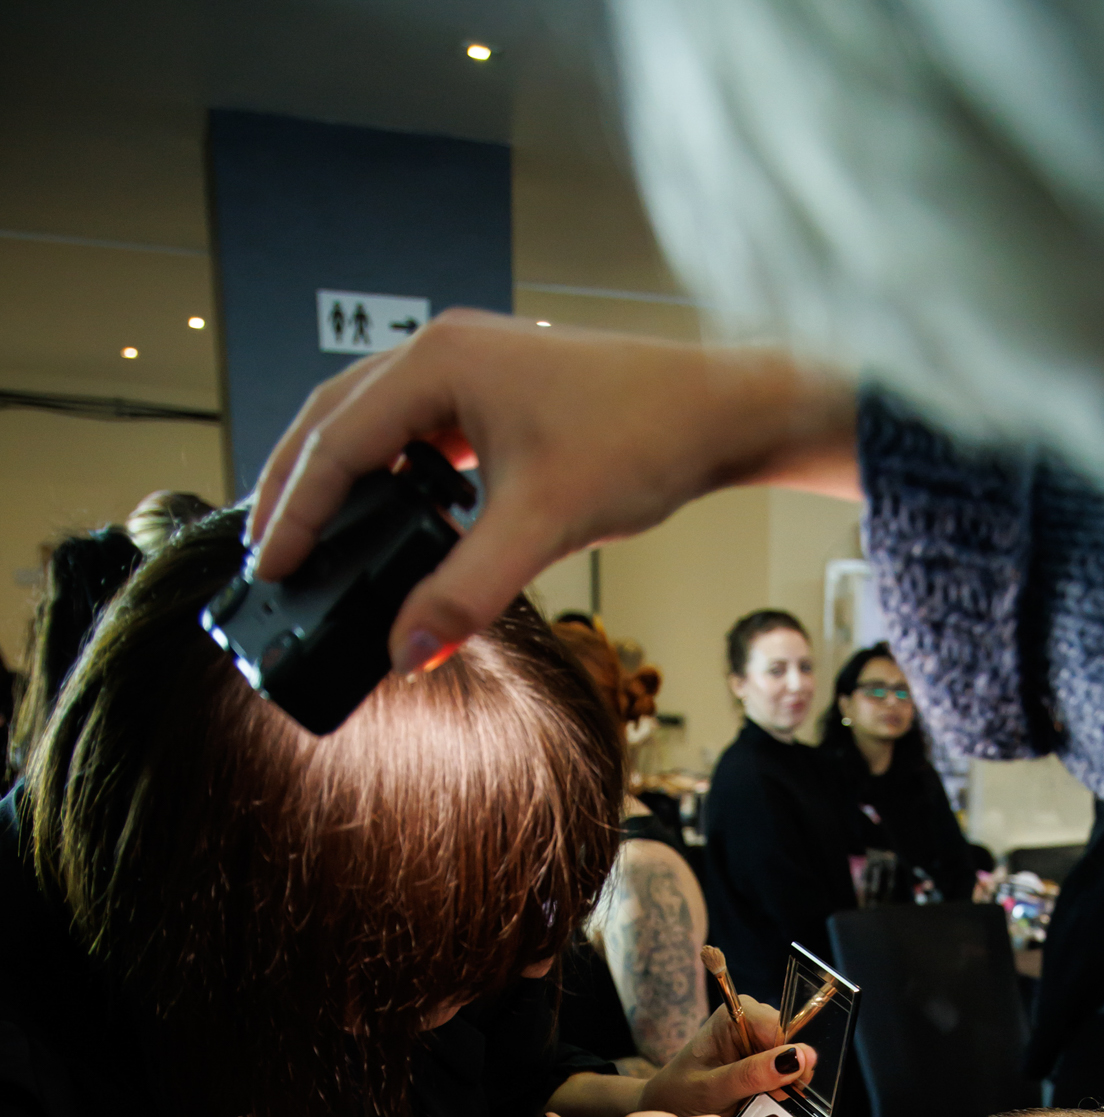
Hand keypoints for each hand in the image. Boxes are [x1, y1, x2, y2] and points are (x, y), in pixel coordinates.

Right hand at [249, 314, 857, 676]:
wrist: (714, 412)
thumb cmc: (640, 442)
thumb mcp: (544, 525)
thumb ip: (466, 591)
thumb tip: (402, 653)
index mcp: (439, 361)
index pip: (337, 442)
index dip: (295, 512)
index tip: (267, 570)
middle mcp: (442, 349)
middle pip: (334, 419)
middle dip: (294, 488)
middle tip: (264, 559)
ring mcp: (468, 365)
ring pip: (370, 420)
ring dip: (336, 478)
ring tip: (308, 542)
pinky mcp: (494, 390)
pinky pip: (414, 431)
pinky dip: (386, 474)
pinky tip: (387, 520)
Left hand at [640, 994, 818, 1116]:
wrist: (667, 1110)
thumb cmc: (679, 1095)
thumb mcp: (713, 1088)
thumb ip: (753, 1074)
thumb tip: (799, 1058)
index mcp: (736, 1014)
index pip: (783, 1028)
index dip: (791, 1059)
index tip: (782, 1088)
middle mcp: (751, 1021)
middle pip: (793, 1045)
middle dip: (787, 1076)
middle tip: (763, 1098)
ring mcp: (758, 1040)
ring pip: (795, 1062)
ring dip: (783, 1087)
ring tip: (756, 1100)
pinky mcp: (763, 1060)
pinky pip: (787, 1075)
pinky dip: (779, 1092)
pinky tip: (760, 1100)